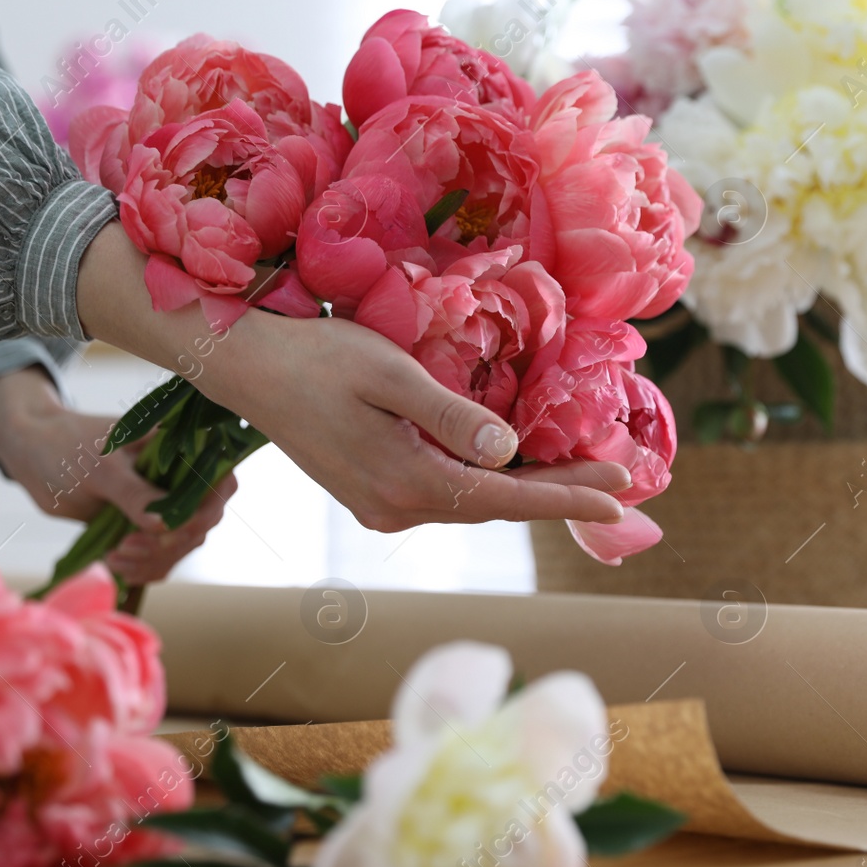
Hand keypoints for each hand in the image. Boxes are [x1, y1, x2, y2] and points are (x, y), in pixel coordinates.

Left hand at [0, 367, 234, 583]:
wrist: (34, 454)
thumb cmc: (67, 446)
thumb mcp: (101, 468)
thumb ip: (134, 494)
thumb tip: (165, 526)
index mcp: (179, 449)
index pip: (218, 480)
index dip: (205, 509)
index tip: (172, 531)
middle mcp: (178, 477)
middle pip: (201, 520)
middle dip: (170, 541)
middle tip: (129, 546)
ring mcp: (162, 504)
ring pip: (180, 544)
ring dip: (153, 559)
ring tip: (114, 557)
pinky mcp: (143, 526)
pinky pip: (159, 557)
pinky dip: (143, 567)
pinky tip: (116, 565)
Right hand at [75, 224, 629, 533]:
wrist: (244, 369)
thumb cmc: (315, 358)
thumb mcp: (389, 373)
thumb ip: (450, 414)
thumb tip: (508, 453)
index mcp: (406, 481)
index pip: (507, 497)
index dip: (568, 496)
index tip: (620, 493)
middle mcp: (398, 508)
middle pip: (497, 506)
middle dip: (561, 493)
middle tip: (623, 480)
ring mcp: (383, 507)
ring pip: (474, 502)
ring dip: (528, 490)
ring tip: (585, 473)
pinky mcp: (374, 494)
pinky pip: (449, 494)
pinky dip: (490, 483)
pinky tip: (516, 466)